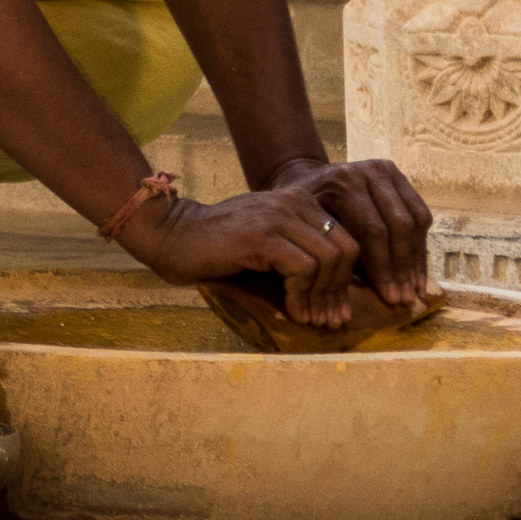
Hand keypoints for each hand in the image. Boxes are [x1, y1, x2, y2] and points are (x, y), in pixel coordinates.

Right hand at [115, 183, 361, 320]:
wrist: (173, 235)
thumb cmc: (218, 245)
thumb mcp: (267, 241)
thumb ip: (299, 252)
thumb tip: (335, 293)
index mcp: (299, 200)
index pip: (347, 238)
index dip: (345, 280)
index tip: (335, 310)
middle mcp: (293, 201)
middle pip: (346, 250)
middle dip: (340, 291)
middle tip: (329, 320)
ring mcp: (278, 216)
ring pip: (329, 259)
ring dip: (323, 297)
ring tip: (310, 319)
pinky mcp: (262, 235)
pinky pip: (303, 269)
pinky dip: (303, 296)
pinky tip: (292, 312)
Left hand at [264, 156, 432, 311]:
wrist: (309, 178)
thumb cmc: (304, 210)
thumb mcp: (311, 227)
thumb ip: (336, 251)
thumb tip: (357, 295)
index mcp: (345, 183)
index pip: (373, 231)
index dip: (384, 268)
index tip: (390, 298)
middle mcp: (370, 171)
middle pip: (398, 225)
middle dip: (403, 267)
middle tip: (405, 298)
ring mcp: (388, 171)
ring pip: (415, 220)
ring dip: (417, 258)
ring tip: (415, 288)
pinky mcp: (400, 176)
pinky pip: (420, 212)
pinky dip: (420, 243)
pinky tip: (417, 268)